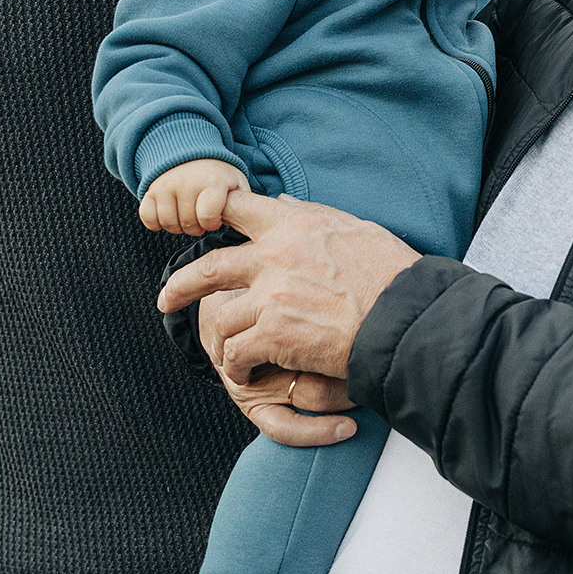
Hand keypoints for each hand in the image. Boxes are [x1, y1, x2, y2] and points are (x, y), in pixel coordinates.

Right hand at [139, 158, 248, 235]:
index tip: (215, 217)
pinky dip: (156, 222)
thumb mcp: (236, 182)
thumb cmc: (217, 174)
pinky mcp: (150, 189)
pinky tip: (169, 214)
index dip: (211, 223)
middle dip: (196, 226)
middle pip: (188, 224)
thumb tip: (246, 223)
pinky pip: (147, 217)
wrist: (192, 151)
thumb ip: (243, 202)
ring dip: (178, 226)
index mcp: (212, 181)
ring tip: (187, 215)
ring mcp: (166, 185)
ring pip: (168, 223)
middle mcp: (187, 182)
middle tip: (200, 215)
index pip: (207, 218)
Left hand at [157, 191, 417, 447]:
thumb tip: (282, 201)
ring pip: (223, 318)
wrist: (405, 319)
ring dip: (224, 341)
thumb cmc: (392, 276)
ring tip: (231, 357)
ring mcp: (271, 295)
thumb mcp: (354, 229)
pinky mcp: (273, 333)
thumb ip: (312, 216)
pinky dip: (238, 366)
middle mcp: (274, 255)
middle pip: (209, 267)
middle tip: (166, 299)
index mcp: (293, 226)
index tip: (195, 223)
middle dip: (180, 285)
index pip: (237, 207)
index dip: (210, 212)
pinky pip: (237, 352)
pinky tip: (248, 373)